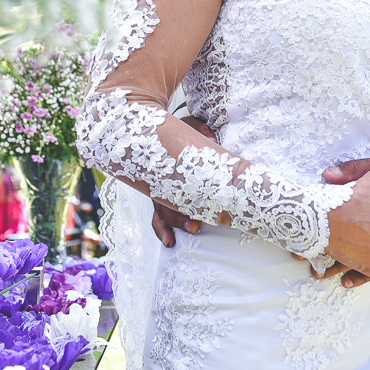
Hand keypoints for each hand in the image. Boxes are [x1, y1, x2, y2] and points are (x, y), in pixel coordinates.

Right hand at [150, 113, 215, 246]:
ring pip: (159, 213)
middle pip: (166, 204)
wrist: (159, 130)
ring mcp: (159, 191)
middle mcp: (161, 182)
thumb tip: (210, 136)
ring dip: (167, 228)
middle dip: (179, 218)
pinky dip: (162, 230)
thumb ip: (200, 131)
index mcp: (168, 166)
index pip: (174, 186)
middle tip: (194, 227)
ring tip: (172, 242)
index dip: (183, 200)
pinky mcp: (161, 197)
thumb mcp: (189, 127)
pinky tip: (169, 242)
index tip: (194, 212)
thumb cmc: (179, 131)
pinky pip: (158, 216)